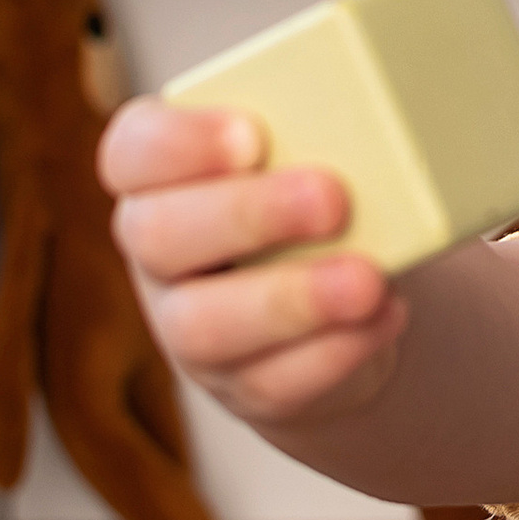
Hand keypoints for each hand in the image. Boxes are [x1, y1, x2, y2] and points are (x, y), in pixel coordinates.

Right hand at [100, 99, 409, 429]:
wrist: (346, 294)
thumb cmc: (319, 191)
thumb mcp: (313, 153)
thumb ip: (320, 134)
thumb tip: (377, 132)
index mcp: (161, 174)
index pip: (132, 152)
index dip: (179, 144)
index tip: (251, 135)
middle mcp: (157, 251)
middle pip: (158, 236)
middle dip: (248, 215)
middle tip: (334, 199)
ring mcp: (187, 328)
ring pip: (202, 327)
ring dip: (291, 301)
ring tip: (368, 281)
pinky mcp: (242, 387)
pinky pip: (271, 383)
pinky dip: (334, 351)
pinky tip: (386, 314)